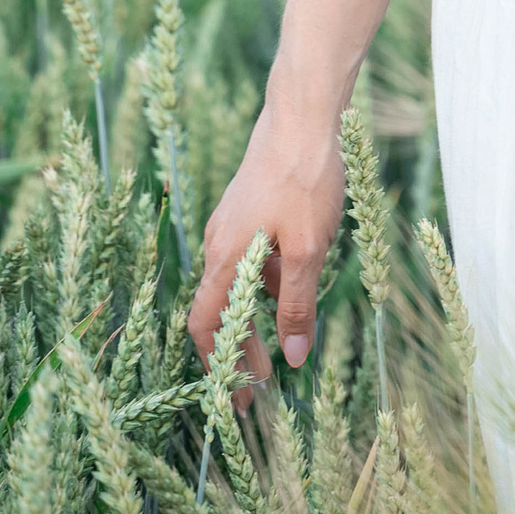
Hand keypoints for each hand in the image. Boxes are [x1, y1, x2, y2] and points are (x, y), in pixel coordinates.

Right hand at [187, 91, 345, 408]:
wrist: (304, 113)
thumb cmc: (305, 179)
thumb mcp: (307, 250)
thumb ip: (298, 306)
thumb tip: (295, 359)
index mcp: (225, 257)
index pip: (207, 325)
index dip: (219, 365)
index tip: (235, 400)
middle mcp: (220, 242)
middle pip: (220, 309)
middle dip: (237, 349)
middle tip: (260, 385)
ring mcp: (234, 223)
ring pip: (238, 284)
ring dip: (255, 317)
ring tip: (282, 345)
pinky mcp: (251, 207)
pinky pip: (251, 259)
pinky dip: (265, 284)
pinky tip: (293, 287)